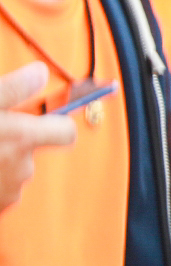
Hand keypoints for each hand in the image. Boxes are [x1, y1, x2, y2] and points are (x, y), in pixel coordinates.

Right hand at [0, 63, 76, 211]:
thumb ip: (11, 89)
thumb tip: (39, 73)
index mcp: (22, 138)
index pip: (65, 134)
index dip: (54, 125)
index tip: (39, 120)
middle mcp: (22, 168)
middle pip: (30, 150)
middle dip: (12, 142)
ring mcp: (8, 192)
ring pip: (12, 171)